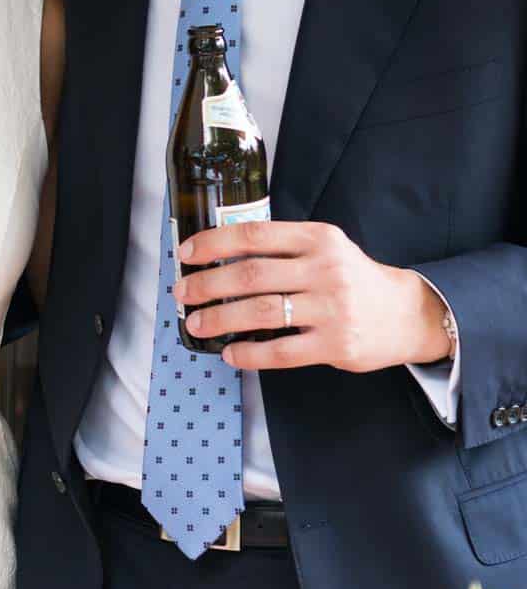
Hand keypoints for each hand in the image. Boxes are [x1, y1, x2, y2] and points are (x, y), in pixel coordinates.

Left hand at [173, 220, 451, 371]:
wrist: (404, 314)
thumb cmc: (352, 278)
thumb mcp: (325, 248)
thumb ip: (283, 249)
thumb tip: (221, 256)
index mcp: (318, 238)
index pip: (255, 235)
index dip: (215, 242)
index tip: (186, 252)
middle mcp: (325, 269)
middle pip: (251, 274)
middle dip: (208, 283)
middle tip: (182, 292)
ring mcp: (332, 308)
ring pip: (261, 312)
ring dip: (221, 318)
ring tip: (197, 323)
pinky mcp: (336, 345)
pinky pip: (282, 352)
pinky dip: (250, 354)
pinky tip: (231, 353)